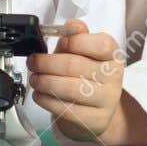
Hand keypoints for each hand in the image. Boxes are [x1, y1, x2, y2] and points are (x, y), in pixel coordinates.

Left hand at [26, 20, 129, 143]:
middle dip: (47, 63)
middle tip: (33, 62)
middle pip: (75, 65)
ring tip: (34, 79)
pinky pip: (67, 109)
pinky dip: (47, 100)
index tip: (60, 42)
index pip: (100, 45)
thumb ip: (76, 37)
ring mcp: (107, 99)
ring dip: (44, 82)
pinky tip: (39, 95)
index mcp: (111, 55)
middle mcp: (113, 76)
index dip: (76, 42)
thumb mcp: (83, 52)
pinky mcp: (96, 119)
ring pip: (69, 88)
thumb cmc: (87, 76)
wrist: (97, 110)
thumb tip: (71, 25)